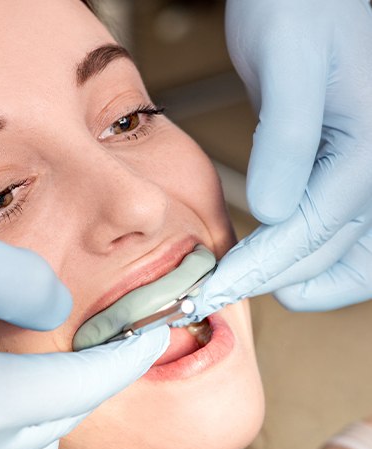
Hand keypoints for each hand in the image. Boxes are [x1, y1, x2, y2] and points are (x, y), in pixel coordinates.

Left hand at [193, 0, 371, 316]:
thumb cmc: (302, 6)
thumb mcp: (287, 60)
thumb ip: (288, 134)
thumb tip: (274, 210)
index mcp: (369, 142)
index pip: (311, 228)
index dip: (260, 266)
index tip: (216, 288)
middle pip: (335, 250)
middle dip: (277, 279)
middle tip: (222, 297)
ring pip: (356, 253)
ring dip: (307, 279)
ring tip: (254, 289)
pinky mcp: (357, 167)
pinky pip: (350, 231)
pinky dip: (317, 257)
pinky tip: (281, 261)